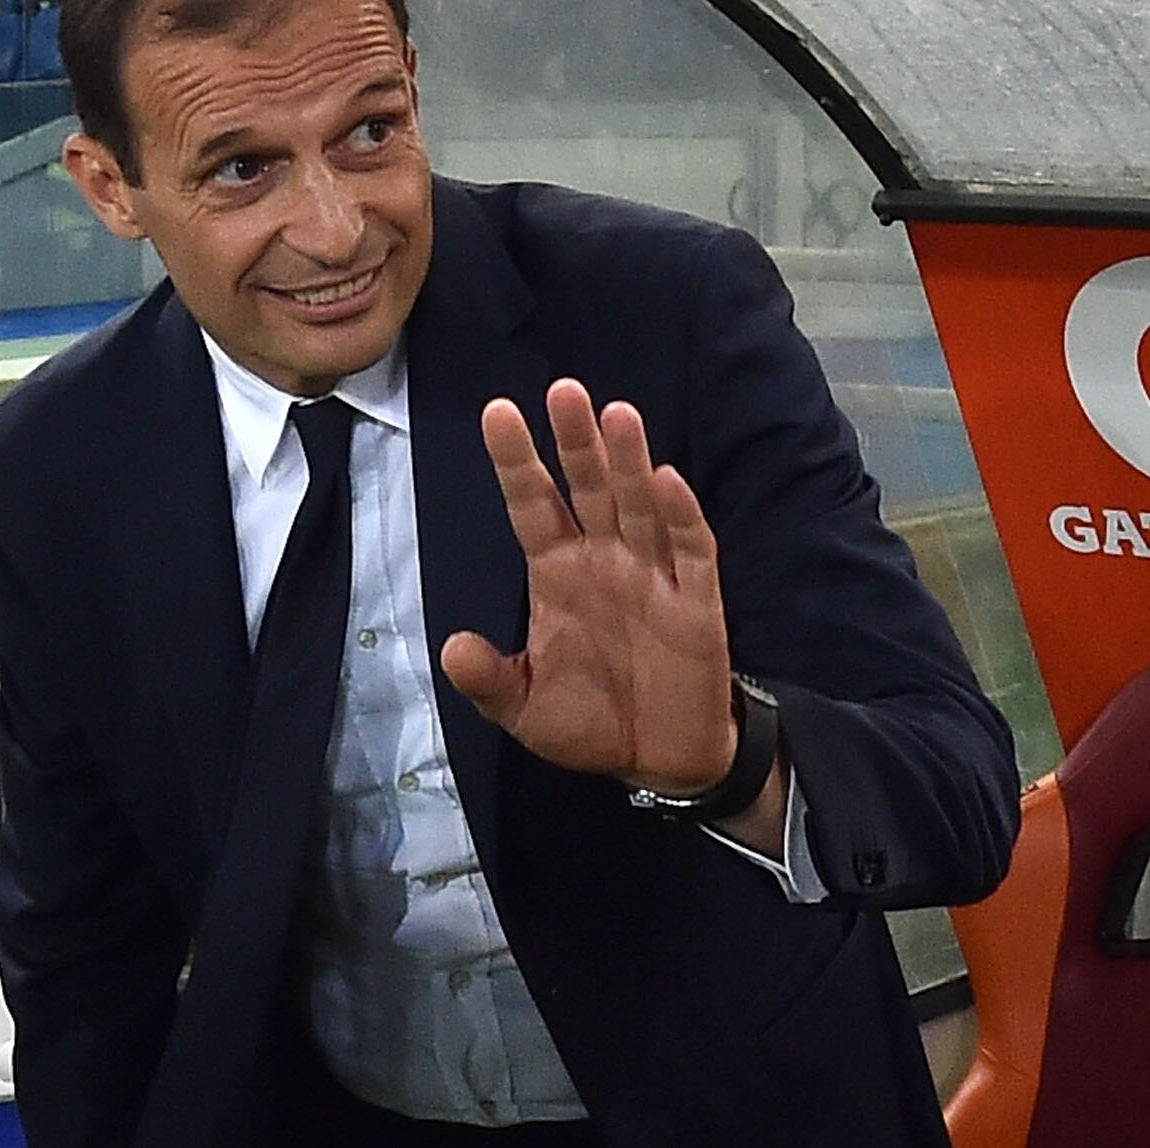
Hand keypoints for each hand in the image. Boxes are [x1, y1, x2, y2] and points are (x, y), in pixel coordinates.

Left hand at [441, 379, 736, 795]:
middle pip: (588, 489)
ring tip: (615, 415)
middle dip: (575, 442)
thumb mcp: (526, 709)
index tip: (498, 412)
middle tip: (563, 390)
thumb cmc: (590, 723)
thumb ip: (491, 680)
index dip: (517, 461)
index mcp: (558, 573)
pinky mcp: (697, 600)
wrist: (661, 760)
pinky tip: (665, 481)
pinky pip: (691, 550)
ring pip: (639, 505)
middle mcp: (605, 560)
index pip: (534, 505)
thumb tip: (452, 648)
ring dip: (628, 462)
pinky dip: (681, 516)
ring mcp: (654, 575)